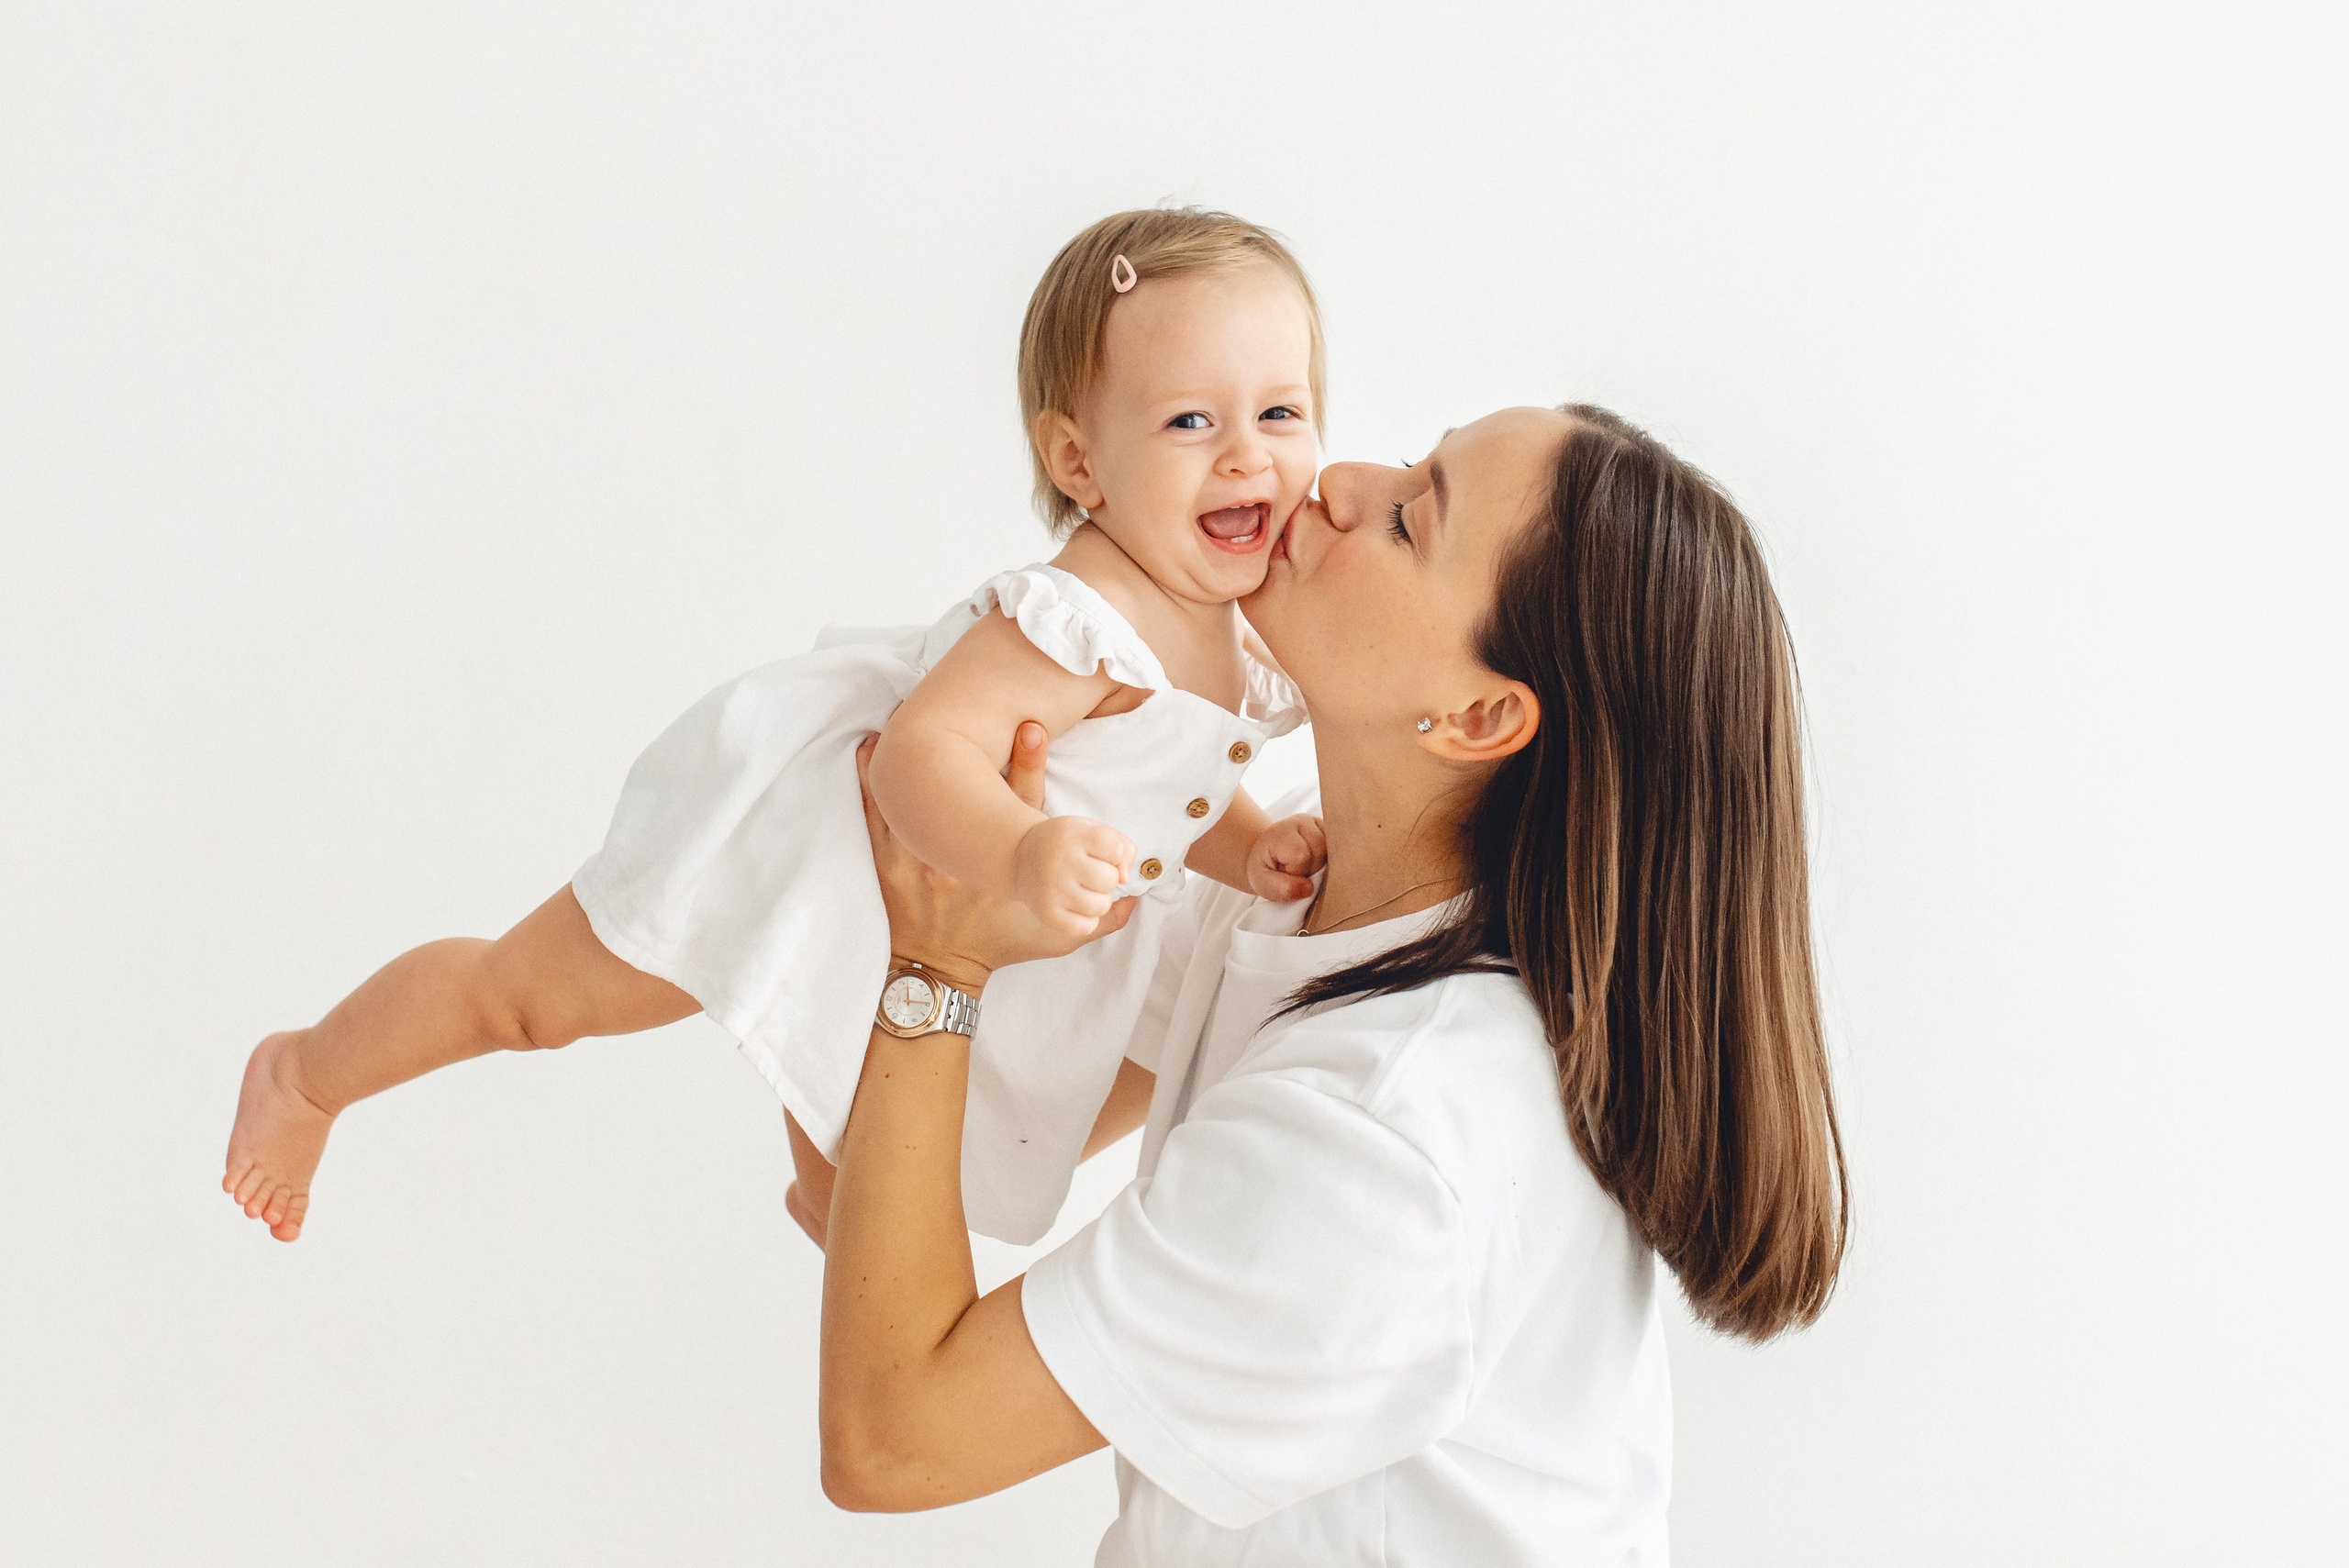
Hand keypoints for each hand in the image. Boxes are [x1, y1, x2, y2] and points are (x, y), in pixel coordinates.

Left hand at [855, 722, 1138, 987]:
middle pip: (972, 790)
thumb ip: (1099, 920)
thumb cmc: (996, 949)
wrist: (937, 975)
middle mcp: (961, 855)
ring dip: (916, 755)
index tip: (1032, 727)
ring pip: (917, 796)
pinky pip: (873, 815)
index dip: (1029, 764)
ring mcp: (920, 856)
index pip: (1020, 804)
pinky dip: (869, 781)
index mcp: (1003, 866)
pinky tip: (868, 748)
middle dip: (981, 748)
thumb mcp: (1053, 939)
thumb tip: (1137, 897)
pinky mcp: (889, 861)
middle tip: (976, 707)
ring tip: (911, 712)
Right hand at [1013, 814, 1135, 941]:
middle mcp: (1061, 862)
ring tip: (1084, 889)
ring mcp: (1052, 889)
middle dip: (1107, 878)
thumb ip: (1120, 844)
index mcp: (1073, 835)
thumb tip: (1125, 877)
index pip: (1117, 849)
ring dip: (1099, 899)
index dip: (1116, 854)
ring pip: (1101, 905)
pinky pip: (1086, 926)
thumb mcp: (1089, 830)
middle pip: (1110, 880)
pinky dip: (1087, 919)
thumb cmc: (1064, 844)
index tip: (1102, 853)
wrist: (1019, 858)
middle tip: (1090, 873)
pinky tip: (1076, 905)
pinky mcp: (1047, 913)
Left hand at [1246, 812, 1326, 902]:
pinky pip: (1341, 848)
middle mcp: (1302, 821)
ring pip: (1333, 851)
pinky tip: (1318, 861)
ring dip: (1322, 866)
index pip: (1300, 856)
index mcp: (1282, 832)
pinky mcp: (1331, 830)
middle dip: (1311, 869)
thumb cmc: (1266, 868)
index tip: (1284, 872)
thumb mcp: (1262, 882)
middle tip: (1295, 870)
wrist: (1268, 853)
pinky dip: (1331, 861)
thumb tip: (1309, 889)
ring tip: (1306, 866)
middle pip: (1321, 851)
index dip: (1296, 872)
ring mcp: (1320, 823)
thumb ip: (1281, 888)